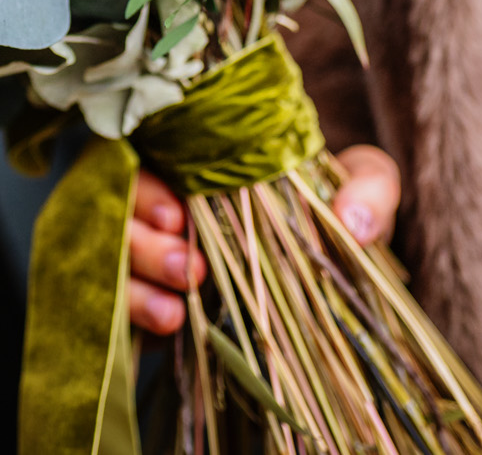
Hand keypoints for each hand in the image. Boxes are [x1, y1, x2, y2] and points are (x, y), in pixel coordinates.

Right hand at [125, 146, 400, 335]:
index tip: (177, 215)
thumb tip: (353, 223)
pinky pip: (117, 300)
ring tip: (178, 309)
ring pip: (109, 257)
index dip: (147, 189)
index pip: (144, 159)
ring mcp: (151, 248)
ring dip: (136, 283)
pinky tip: (170, 324)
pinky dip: (137, 312)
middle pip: (117, 211)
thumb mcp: (365, 183)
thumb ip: (371, 186)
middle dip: (143, 243)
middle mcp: (162, 197)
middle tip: (192, 268)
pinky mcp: (150, 293)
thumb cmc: (338, 202)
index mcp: (197, 156)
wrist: (332, 256)